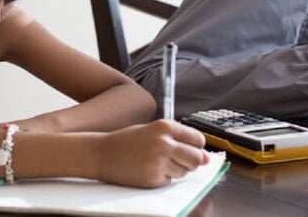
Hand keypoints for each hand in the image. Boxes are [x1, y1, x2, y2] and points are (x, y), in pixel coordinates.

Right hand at [94, 119, 208, 187]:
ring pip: (185, 171)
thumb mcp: (153, 131)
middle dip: (190, 161)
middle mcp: (164, 142)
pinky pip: (170, 181)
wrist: (101, 153)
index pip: (198, 139)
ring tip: (156, 162)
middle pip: (196, 158)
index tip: (189, 149)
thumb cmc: (128, 141)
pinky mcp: (153, 178)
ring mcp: (159, 161)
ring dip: (176, 170)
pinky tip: (149, 170)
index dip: (196, 147)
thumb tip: (206, 158)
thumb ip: (180, 140)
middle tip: (174, 159)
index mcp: (165, 126)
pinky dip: (164, 178)